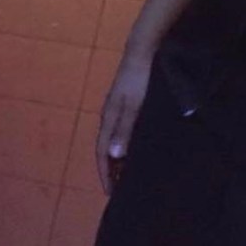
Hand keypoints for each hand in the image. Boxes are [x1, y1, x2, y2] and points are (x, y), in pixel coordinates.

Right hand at [95, 51, 152, 193]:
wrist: (143, 52)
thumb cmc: (140, 81)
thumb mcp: (134, 107)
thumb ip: (124, 130)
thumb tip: (113, 156)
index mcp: (109, 117)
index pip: (103, 150)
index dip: (105, 171)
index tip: (110, 193)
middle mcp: (109, 114)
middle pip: (106, 147)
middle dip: (110, 168)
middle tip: (118, 189)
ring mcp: (117, 108)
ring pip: (114, 139)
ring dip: (117, 158)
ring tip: (126, 174)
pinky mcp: (126, 103)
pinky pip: (121, 131)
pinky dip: (124, 145)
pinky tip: (135, 149)